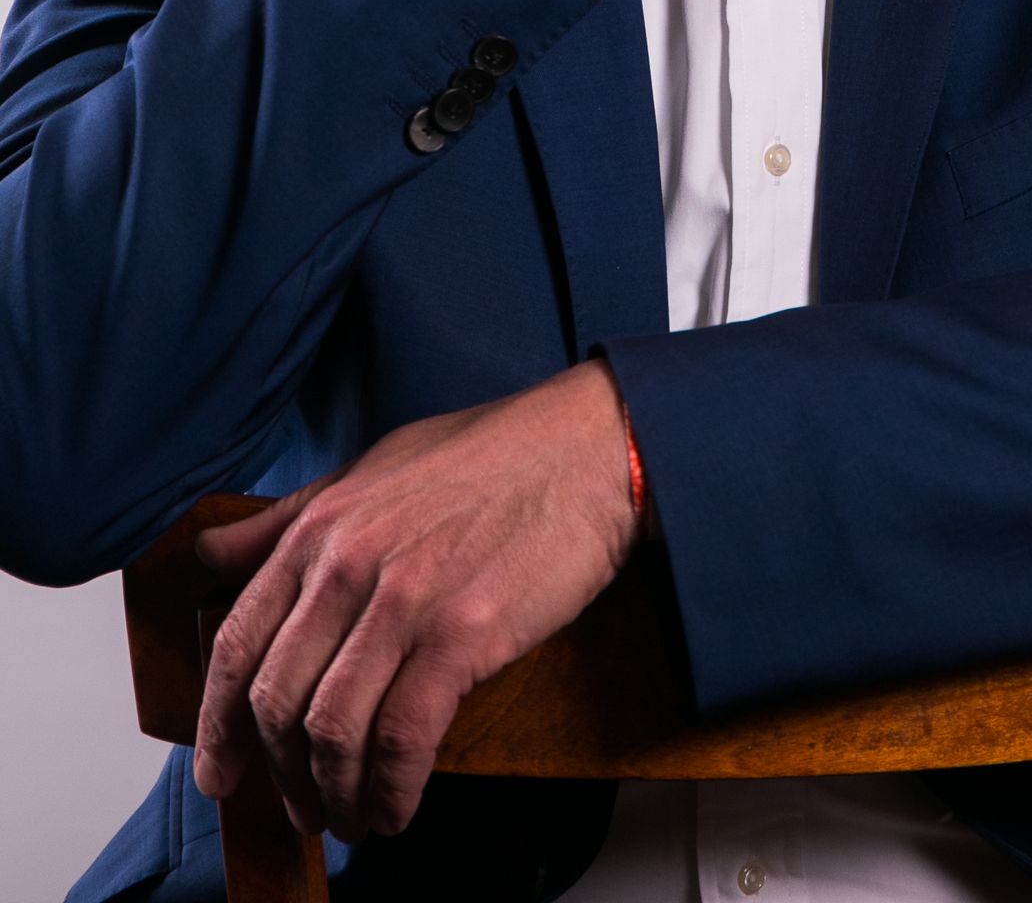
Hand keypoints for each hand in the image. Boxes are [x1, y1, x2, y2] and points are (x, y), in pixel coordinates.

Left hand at [191, 360, 637, 841]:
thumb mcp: (373, 468)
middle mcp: (347, 564)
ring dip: (335, 795)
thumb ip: (290, 517)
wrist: (584, 448)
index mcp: (320, 527)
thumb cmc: (489, 456)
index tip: (220, 773)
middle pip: (279, 701)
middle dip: (280, 775)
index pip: (238, 643)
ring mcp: (403, 600)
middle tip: (300, 809)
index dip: (218, 724)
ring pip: (333, 731)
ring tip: (352, 818)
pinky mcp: (462, 633)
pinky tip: (397, 807)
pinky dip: (391, 790)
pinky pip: (403, 739)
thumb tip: (212, 552)